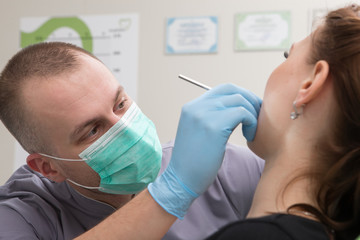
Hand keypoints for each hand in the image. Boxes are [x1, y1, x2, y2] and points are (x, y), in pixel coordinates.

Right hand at [148, 83, 261, 217]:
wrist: (181, 180)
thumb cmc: (194, 162)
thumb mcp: (200, 133)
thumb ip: (214, 118)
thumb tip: (239, 109)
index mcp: (192, 107)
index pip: (222, 89)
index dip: (241, 96)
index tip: (250, 110)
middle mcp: (196, 107)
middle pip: (232, 90)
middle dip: (250, 100)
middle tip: (258, 117)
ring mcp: (204, 114)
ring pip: (239, 100)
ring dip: (252, 113)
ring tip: (252, 130)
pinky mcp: (214, 126)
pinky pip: (242, 113)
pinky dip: (251, 122)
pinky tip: (249, 136)